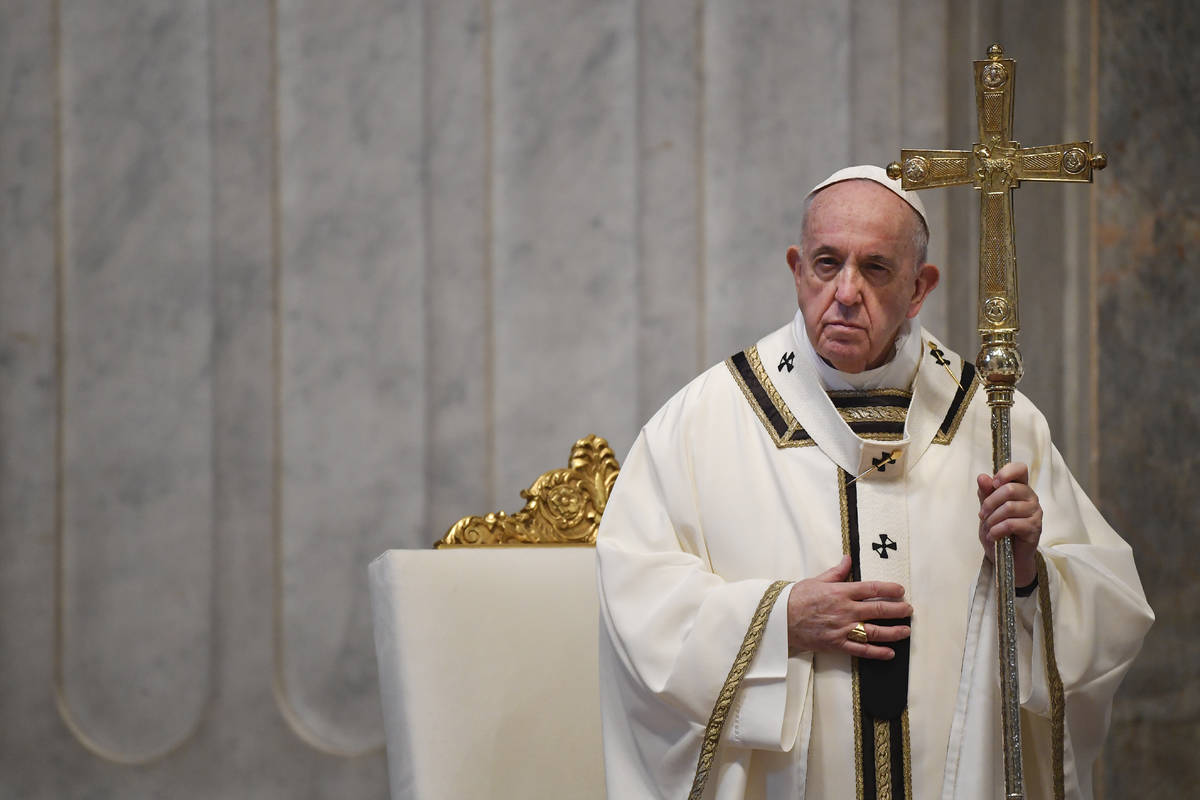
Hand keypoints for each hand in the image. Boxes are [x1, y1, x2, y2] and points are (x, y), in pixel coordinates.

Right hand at [786, 555, 910, 659]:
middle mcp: (846, 610)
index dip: (889, 589)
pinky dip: (877, 652)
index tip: (900, 590)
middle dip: (898, 610)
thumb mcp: (817, 580)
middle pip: (879, 610)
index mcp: (841, 592)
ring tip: (906, 630)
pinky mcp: (838, 644)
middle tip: (908, 609)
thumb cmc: (796, 598)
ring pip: (875, 631)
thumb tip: (848, 559)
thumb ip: (836, 572)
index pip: (872, 589)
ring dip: (894, 632)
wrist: (780, 619)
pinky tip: (890, 652)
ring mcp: (843, 629)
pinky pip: (861, 650)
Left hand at [977, 462, 1041, 586]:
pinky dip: (997, 530)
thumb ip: (985, 493)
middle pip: (1010, 489)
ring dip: (992, 519)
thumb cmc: (997, 530)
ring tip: (988, 528)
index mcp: (1020, 488)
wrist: (1005, 557)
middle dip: (989, 503)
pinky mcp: (1035, 528)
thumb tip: (982, 477)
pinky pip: (1012, 524)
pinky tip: (993, 536)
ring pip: (1009, 507)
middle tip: (982, 515)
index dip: (1005, 472)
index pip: (1020, 469)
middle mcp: (1031, 497)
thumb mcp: (987, 510)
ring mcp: (1035, 513)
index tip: (993, 484)